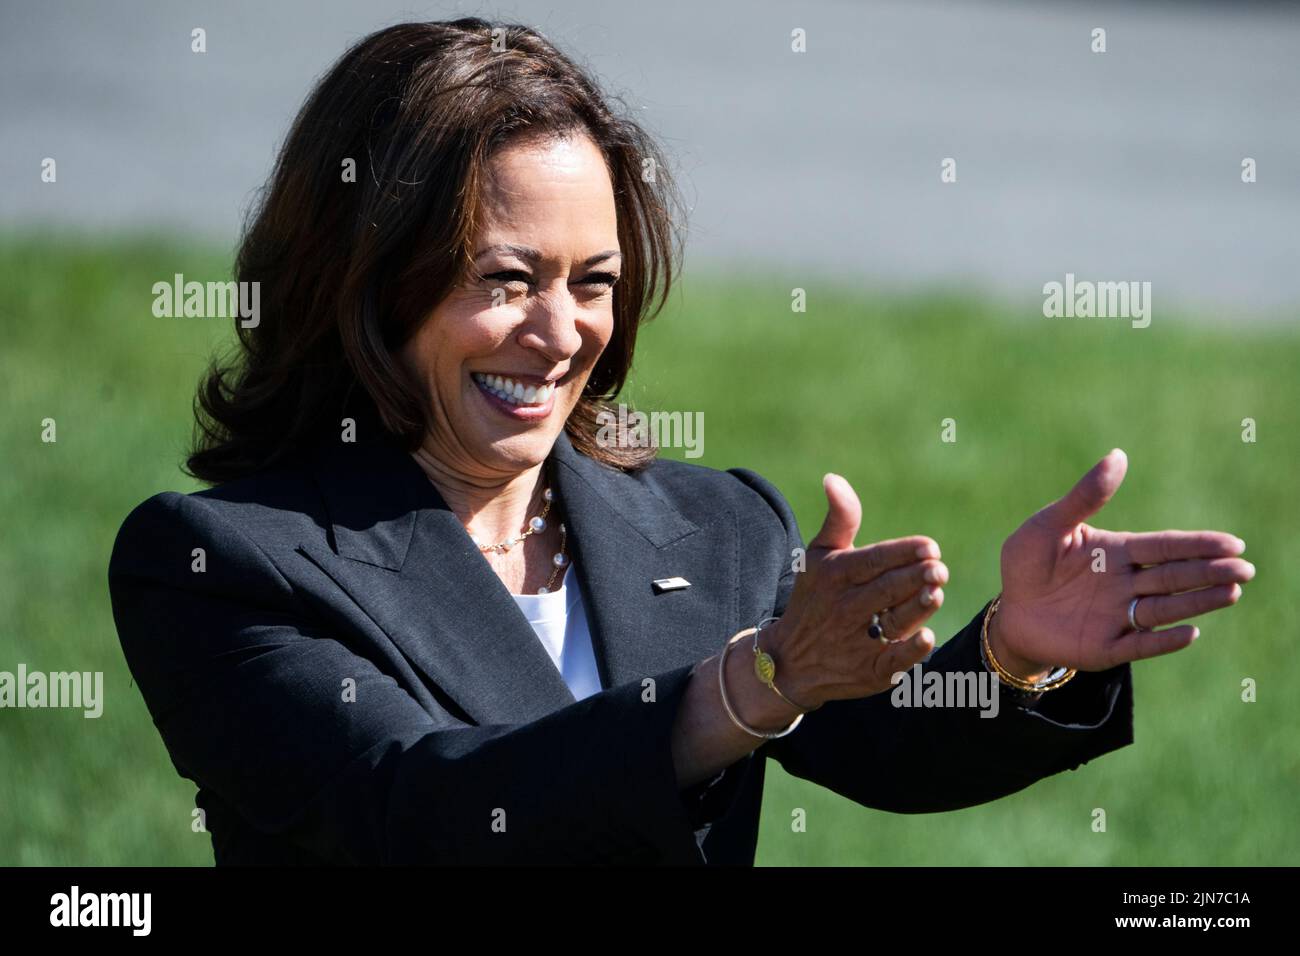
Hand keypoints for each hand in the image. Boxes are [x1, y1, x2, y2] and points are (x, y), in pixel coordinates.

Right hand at [764, 473, 948, 707]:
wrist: (791, 659)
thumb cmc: (814, 597)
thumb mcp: (819, 556)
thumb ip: (839, 519)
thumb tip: (833, 478)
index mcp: (835, 575)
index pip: (873, 560)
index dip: (902, 553)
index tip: (929, 546)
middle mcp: (845, 607)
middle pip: (887, 589)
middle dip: (915, 577)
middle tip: (939, 568)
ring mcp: (856, 641)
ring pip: (894, 621)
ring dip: (917, 607)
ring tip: (936, 592)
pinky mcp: (869, 671)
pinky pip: (893, 660)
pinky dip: (909, 650)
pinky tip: (925, 636)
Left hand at [994, 449, 1254, 675]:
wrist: (1009, 613)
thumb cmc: (1028, 564)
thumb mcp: (1048, 525)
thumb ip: (1084, 497)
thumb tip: (1118, 455)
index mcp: (1117, 553)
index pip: (1164, 547)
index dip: (1198, 545)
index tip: (1232, 543)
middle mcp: (1126, 584)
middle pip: (1174, 577)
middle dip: (1209, 573)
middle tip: (1245, 569)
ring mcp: (1119, 616)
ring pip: (1164, 608)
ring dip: (1197, 602)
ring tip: (1230, 593)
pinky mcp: (1106, 647)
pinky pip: (1139, 644)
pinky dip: (1163, 640)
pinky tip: (1189, 633)